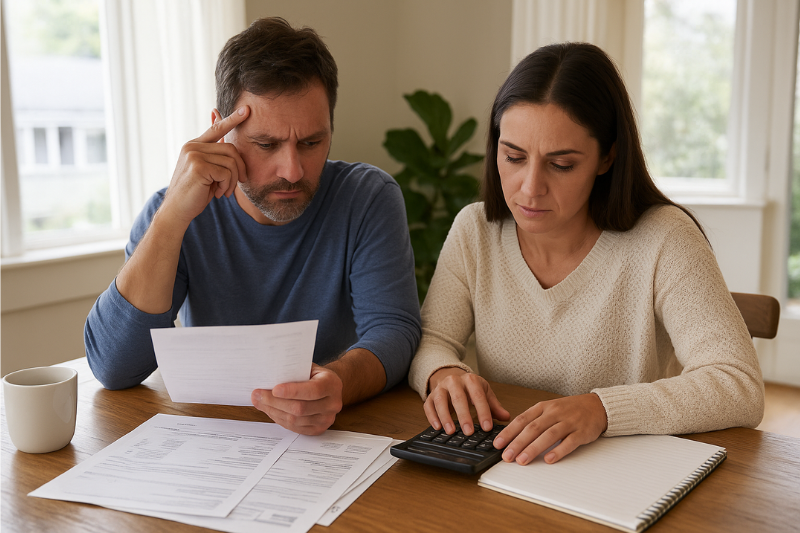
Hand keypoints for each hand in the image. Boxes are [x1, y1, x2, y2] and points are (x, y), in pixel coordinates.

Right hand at [161, 106, 250, 226]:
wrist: (177, 210)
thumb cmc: (194, 193)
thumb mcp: (207, 172)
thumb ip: (216, 158)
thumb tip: (230, 143)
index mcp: (194, 145)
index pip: (216, 128)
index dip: (232, 119)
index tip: (246, 110)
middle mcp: (192, 146)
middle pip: (231, 149)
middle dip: (239, 168)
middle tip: (237, 183)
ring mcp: (194, 154)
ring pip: (231, 161)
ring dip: (233, 181)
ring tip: (223, 191)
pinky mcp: (198, 166)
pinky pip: (227, 172)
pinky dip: (227, 186)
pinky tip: (217, 194)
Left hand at [251, 364, 342, 434]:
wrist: (329, 389)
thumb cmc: (314, 376)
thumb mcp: (308, 367)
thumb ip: (292, 371)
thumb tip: (267, 377)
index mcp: (332, 384)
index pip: (313, 390)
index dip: (292, 391)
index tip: (274, 389)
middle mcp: (333, 403)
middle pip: (300, 408)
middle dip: (275, 402)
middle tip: (258, 395)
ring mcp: (326, 419)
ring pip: (295, 420)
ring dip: (274, 412)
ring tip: (260, 402)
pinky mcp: (318, 429)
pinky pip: (295, 428)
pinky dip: (279, 419)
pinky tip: (271, 410)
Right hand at [424, 367, 509, 435]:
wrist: (450, 375)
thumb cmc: (469, 387)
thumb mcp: (484, 392)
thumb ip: (494, 406)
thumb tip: (506, 417)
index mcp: (470, 380)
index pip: (478, 396)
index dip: (483, 412)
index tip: (487, 427)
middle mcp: (454, 381)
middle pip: (458, 397)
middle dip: (463, 415)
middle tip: (469, 432)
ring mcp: (440, 388)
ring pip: (440, 401)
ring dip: (445, 417)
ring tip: (451, 431)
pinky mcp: (430, 396)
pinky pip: (428, 406)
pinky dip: (432, 417)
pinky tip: (437, 427)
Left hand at [493, 393, 607, 464]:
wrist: (597, 406)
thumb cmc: (569, 409)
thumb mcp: (549, 409)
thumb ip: (533, 420)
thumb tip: (512, 436)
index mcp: (543, 407)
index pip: (522, 419)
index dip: (509, 432)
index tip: (498, 444)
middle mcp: (554, 413)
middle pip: (533, 428)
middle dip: (517, 443)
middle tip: (506, 456)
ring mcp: (568, 422)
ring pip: (548, 435)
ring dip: (534, 448)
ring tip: (522, 460)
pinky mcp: (581, 432)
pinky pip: (569, 442)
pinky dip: (558, 451)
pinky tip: (549, 459)